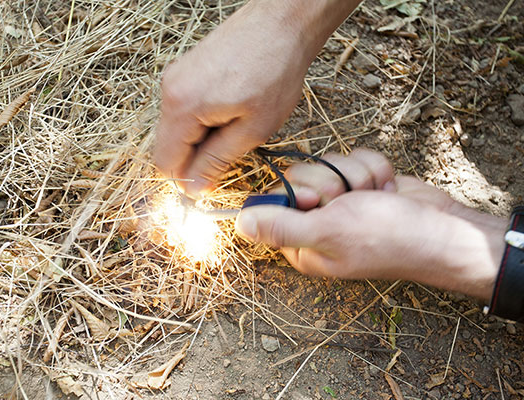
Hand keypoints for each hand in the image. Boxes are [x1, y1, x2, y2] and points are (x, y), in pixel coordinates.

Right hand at [154, 0, 360, 194]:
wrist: (282, 22)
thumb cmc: (275, 71)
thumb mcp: (252, 129)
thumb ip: (217, 161)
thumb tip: (194, 188)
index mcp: (182, 106)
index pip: (166, 163)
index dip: (186, 181)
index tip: (210, 186)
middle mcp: (170, 90)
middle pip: (168, 146)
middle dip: (195, 158)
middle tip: (230, 154)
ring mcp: (176, 77)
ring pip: (177, 128)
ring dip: (201, 139)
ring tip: (236, 126)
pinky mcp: (186, 70)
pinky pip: (185, 108)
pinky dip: (203, 120)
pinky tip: (231, 111)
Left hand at [235, 149, 505, 299]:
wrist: (442, 228)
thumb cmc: (386, 238)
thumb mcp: (328, 233)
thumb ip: (282, 227)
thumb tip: (239, 225)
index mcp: (301, 244)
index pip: (271, 204)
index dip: (292, 192)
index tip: (315, 200)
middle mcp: (315, 222)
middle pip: (297, 177)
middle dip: (328, 182)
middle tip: (348, 201)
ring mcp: (339, 201)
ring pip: (326, 163)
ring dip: (354, 175)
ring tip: (373, 197)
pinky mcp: (359, 183)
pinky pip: (351, 157)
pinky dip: (373, 169)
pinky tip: (386, 189)